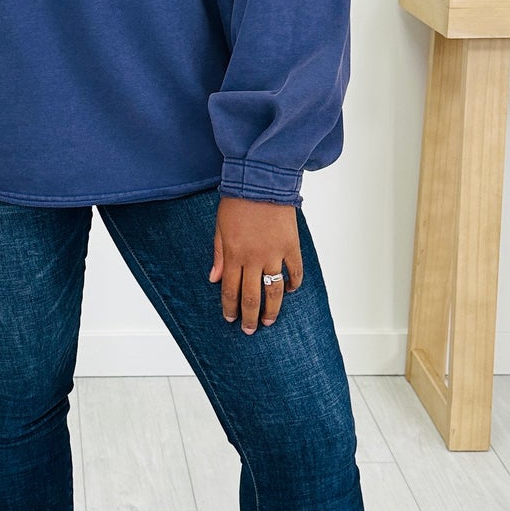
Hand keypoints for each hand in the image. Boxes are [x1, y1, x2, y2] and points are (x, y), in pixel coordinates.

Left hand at [210, 195, 302, 333]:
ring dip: (272, 309)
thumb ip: (218, 254)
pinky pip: (295, 272)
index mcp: (233, 254)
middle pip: (251, 296)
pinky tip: (290, 292)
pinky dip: (293, 284)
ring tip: (270, 321)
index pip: (230, 290)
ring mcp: (274, 254)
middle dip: (249, 317)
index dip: (230, 308)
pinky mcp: (291, 246)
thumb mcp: (220, 227)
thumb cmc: (238, 201)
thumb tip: (214, 279)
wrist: (261, 181)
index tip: (230, 319)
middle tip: (250, 329)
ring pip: (274, 290)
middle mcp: (254, 258)